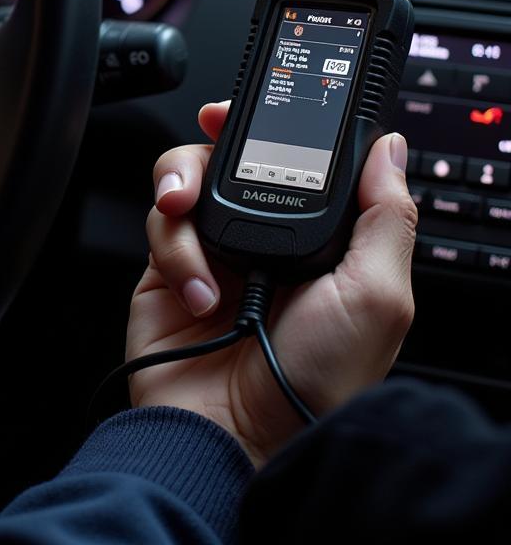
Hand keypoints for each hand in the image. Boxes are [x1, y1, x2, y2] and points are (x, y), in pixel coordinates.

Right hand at [127, 101, 416, 466]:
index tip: (259, 110)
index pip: (292, 162)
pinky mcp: (167, 271)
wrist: (234, 437)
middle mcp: (261, 240)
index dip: (273, 130)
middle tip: (209, 134)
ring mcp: (212, 254)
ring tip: (189, 216)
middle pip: (228, 158)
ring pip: (185, 179)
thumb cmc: (312, 383)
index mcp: (316, 240)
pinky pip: (159, 225)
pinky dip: (174, 249)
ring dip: (184, 189)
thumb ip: (385, 215)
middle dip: (215, 142)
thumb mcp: (377, 297)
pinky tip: (197, 291)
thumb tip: (388, 150)